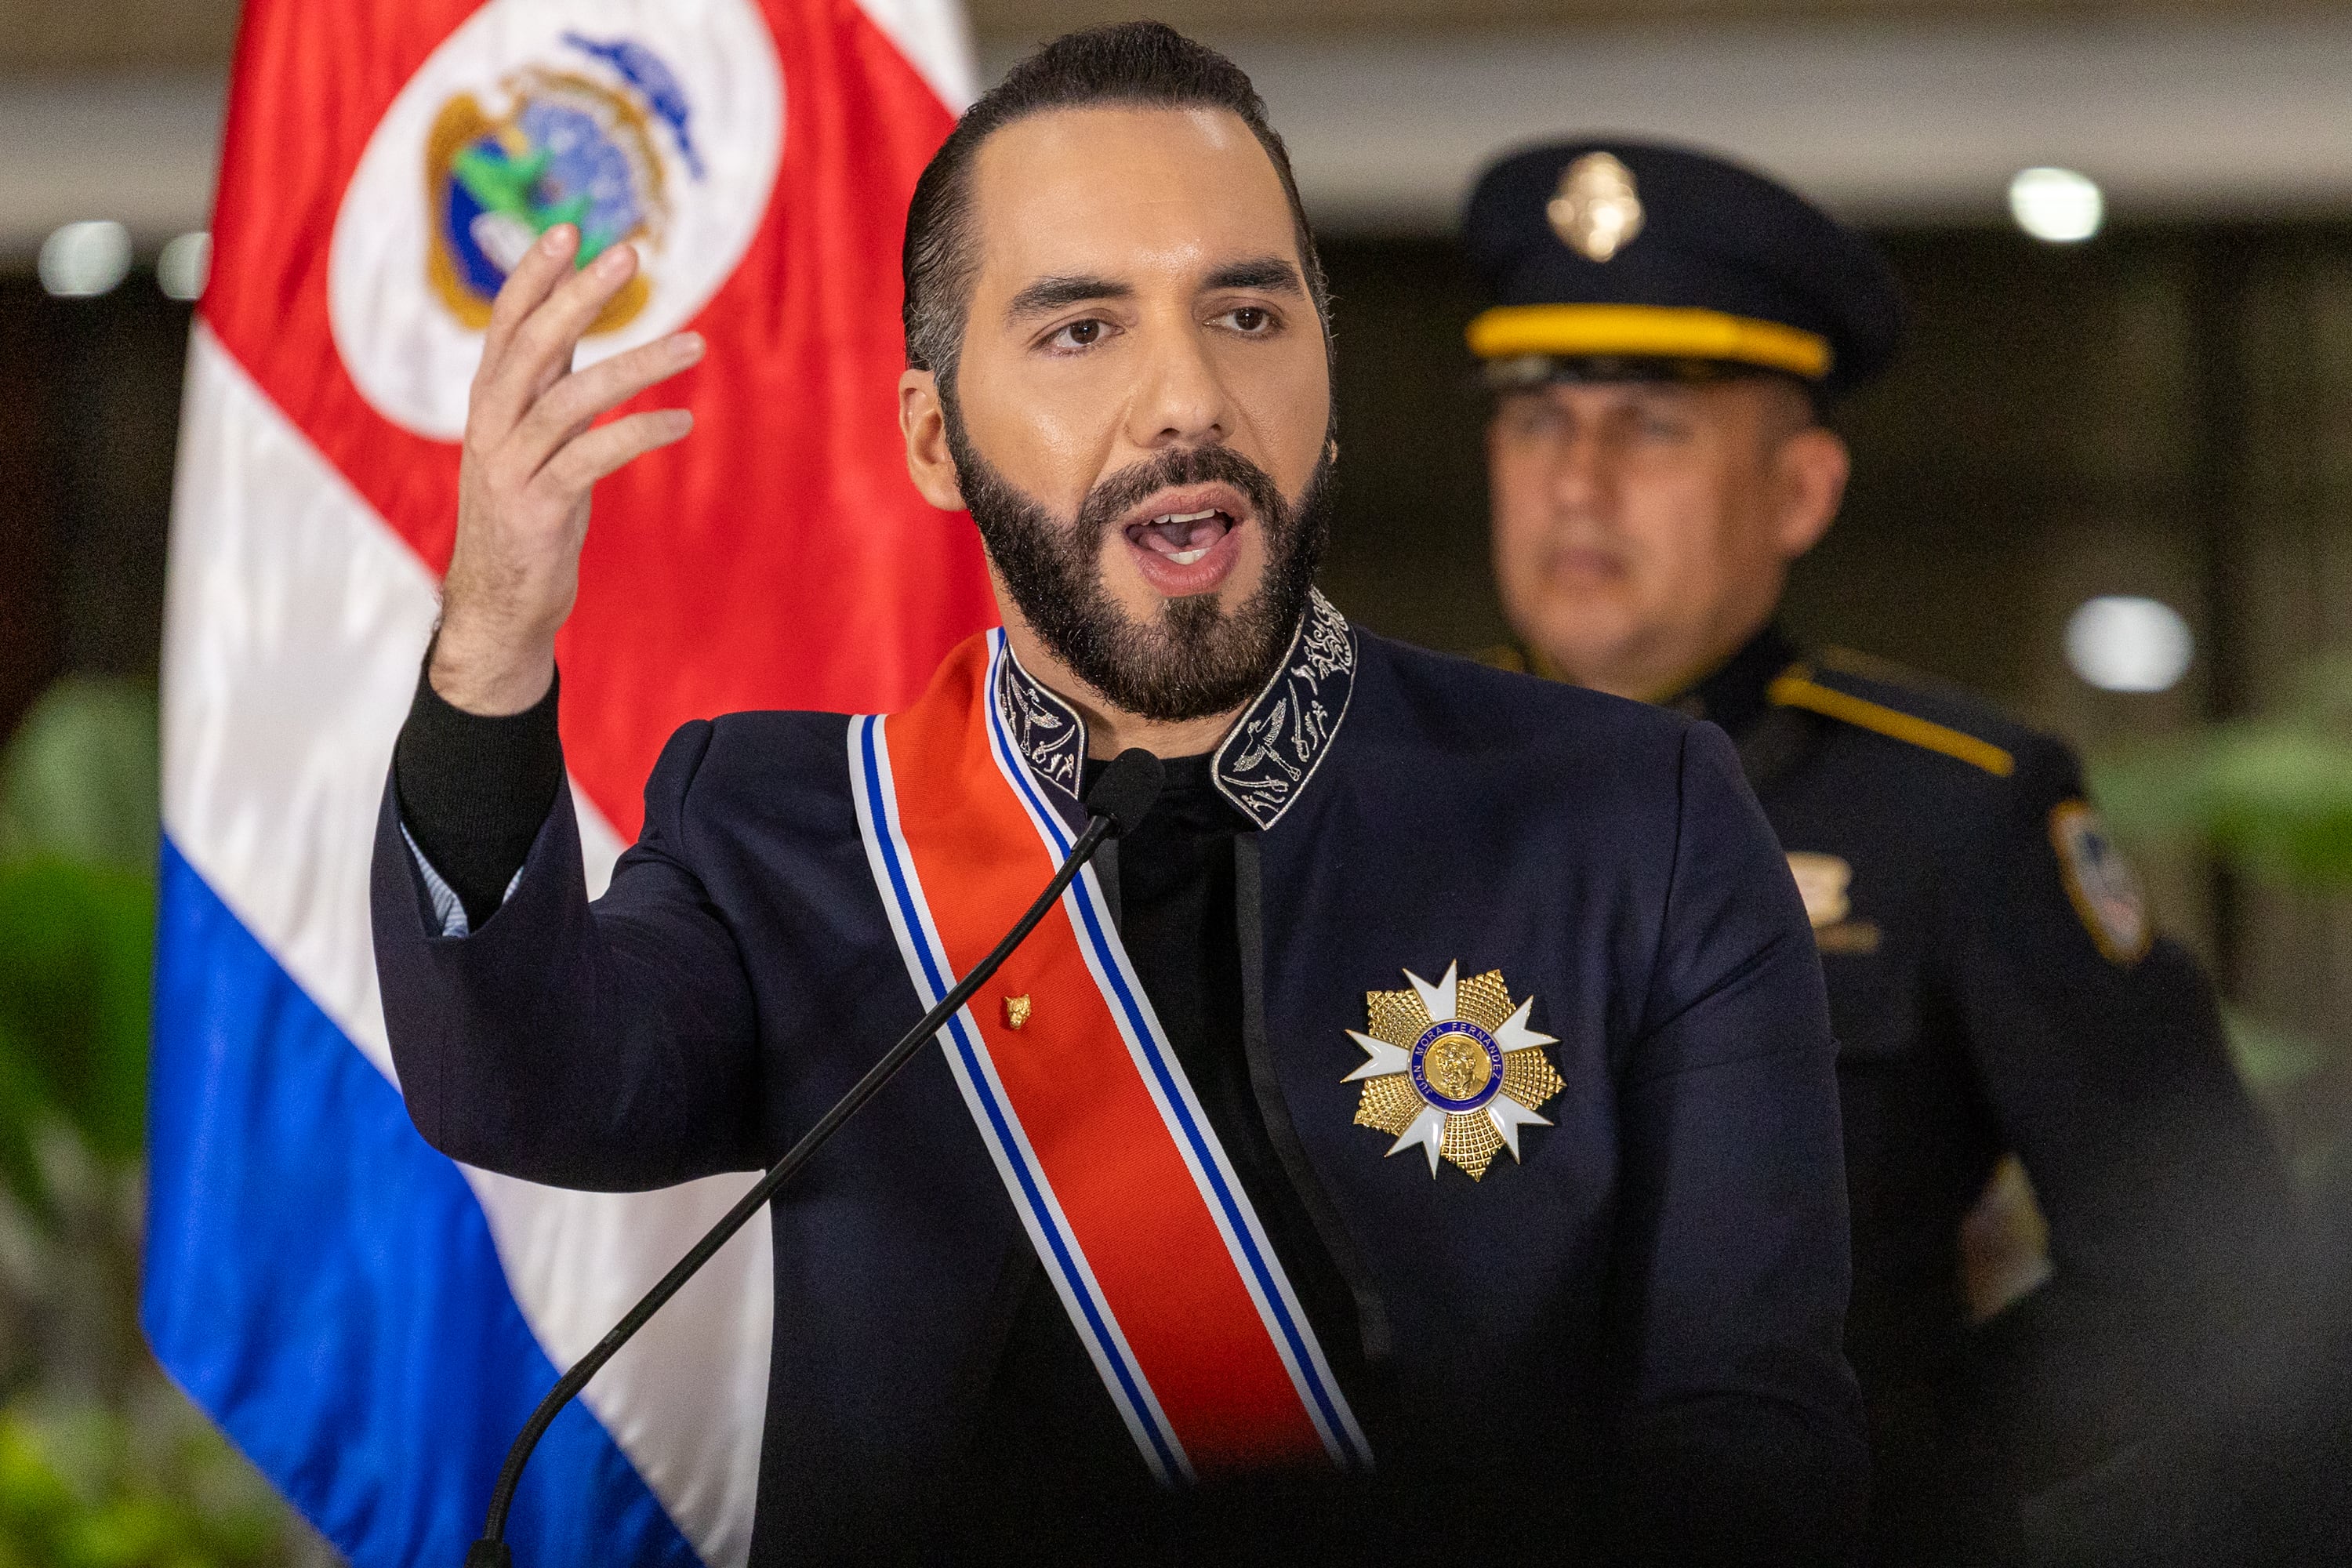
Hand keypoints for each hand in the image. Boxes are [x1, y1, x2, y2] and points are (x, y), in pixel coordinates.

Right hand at [431, 224, 703, 713]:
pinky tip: (682, 423)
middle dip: (580, 294)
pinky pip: (592, 457)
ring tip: (695, 343)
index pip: (507, 323)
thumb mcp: (534, 440)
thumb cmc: (527, 514)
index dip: (535, 275)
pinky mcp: (536, 507)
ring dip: (638, 364)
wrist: (501, 603)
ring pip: (571, 397)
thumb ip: (548, 387)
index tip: (569, 229)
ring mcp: (509, 465)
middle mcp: (491, 425)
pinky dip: (640, 434)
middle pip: (533, 343)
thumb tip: (569, 329)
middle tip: (630, 254)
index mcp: (490, 402)